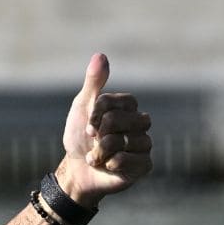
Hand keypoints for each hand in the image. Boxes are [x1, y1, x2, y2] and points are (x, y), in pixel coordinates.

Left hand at [56, 54, 150, 206]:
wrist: (78, 169)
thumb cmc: (80, 136)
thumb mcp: (83, 107)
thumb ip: (94, 83)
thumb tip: (100, 55)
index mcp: (128, 107)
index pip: (119, 102)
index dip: (99, 114)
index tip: (87, 125)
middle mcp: (140, 123)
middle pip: (122, 120)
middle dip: (100, 133)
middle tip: (93, 141)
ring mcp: (144, 144)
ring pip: (127, 141)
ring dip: (103, 150)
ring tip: (97, 155)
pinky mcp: (145, 165)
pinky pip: (133, 161)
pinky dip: (113, 163)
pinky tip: (108, 166)